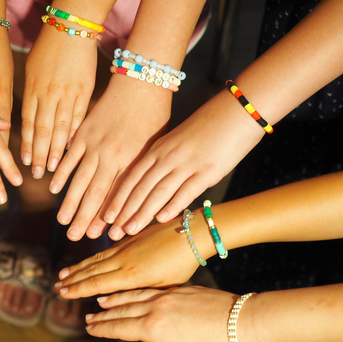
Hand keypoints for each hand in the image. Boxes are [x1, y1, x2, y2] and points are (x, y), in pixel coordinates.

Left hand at [20, 25, 96, 178]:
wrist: (72, 26)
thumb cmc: (48, 47)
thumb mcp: (31, 70)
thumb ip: (31, 94)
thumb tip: (29, 118)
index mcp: (33, 89)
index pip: (28, 123)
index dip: (26, 144)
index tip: (24, 162)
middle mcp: (48, 94)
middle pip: (43, 131)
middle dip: (39, 155)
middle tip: (37, 174)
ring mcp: (67, 93)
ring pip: (61, 128)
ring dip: (56, 151)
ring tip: (54, 169)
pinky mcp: (84, 90)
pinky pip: (78, 117)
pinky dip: (74, 134)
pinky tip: (72, 149)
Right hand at [50, 75, 170, 240]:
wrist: (142, 83)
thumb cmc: (154, 116)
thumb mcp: (153, 148)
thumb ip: (139, 172)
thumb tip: (134, 199)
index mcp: (131, 161)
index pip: (116, 195)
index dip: (107, 217)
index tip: (99, 236)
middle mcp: (111, 156)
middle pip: (96, 194)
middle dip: (84, 218)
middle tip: (75, 238)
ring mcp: (95, 144)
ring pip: (80, 179)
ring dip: (70, 202)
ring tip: (62, 222)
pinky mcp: (83, 132)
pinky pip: (70, 156)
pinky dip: (62, 173)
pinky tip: (53, 188)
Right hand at [54, 216, 200, 299]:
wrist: (193, 232)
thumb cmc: (184, 265)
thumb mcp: (163, 287)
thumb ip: (139, 294)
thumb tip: (116, 302)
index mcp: (131, 276)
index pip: (96, 285)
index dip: (77, 290)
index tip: (62, 294)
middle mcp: (123, 261)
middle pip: (91, 272)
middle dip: (72, 280)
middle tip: (57, 286)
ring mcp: (125, 247)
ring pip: (96, 260)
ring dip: (78, 268)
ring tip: (64, 274)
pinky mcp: (130, 238)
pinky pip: (106, 251)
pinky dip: (92, 258)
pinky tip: (87, 262)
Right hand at [86, 287, 240, 341]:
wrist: (242, 321)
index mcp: (153, 328)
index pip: (119, 327)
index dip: (102, 329)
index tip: (88, 330)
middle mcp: (155, 308)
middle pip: (121, 311)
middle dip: (102, 315)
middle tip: (87, 318)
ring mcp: (166, 296)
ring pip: (132, 297)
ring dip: (114, 301)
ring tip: (100, 302)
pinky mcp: (178, 289)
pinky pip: (147, 290)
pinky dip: (133, 292)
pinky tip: (127, 294)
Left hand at [103, 90, 264, 239]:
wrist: (238, 109)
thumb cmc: (209, 126)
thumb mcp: (178, 140)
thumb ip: (163, 159)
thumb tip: (152, 180)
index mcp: (158, 149)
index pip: (130, 177)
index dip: (116, 198)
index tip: (104, 217)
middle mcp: (168, 157)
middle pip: (140, 187)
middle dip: (123, 211)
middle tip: (110, 232)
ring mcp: (187, 163)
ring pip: (158, 191)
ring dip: (142, 213)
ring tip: (128, 230)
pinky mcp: (208, 170)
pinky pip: (186, 190)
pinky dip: (173, 205)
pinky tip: (161, 219)